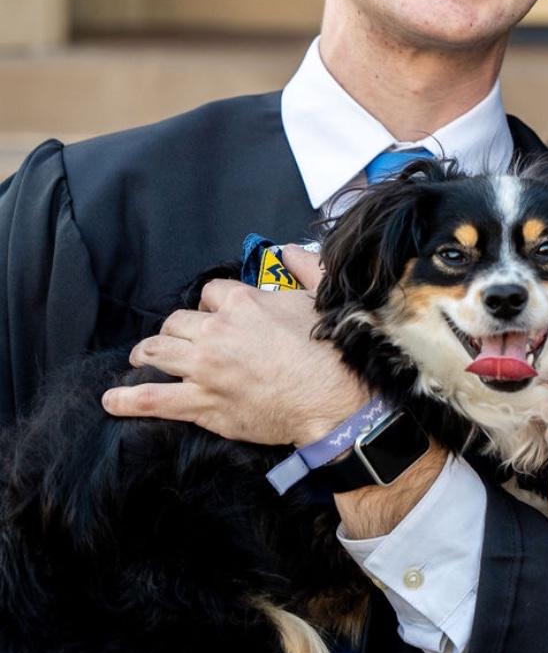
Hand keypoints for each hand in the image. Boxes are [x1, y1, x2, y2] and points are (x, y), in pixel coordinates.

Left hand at [105, 246, 368, 446]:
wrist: (331, 396)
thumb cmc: (330, 349)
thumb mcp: (322, 296)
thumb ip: (305, 266)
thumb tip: (290, 249)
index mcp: (243, 303)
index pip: (210, 292)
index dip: (212, 303)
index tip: (217, 314)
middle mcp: (216, 332)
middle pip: (176, 321)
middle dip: (176, 328)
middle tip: (179, 338)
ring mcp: (204, 368)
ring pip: (158, 351)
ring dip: (146, 353)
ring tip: (141, 357)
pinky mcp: (202, 403)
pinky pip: (154, 399)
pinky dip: (128, 400)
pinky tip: (112, 401)